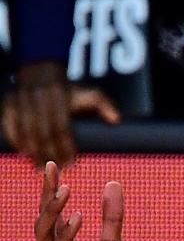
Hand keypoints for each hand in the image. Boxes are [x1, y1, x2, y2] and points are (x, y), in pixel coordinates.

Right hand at [3, 61, 120, 168]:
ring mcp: (21, 99)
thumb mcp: (88, 92)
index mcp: (58, 96)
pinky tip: (22, 152)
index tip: (70, 163)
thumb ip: (103, 105)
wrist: (41, 70)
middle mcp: (38, 97)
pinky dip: (15, 138)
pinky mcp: (9, 102)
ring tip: (39, 167)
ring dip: (32, 149)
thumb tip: (116, 120)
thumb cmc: (68, 90)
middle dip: (49, 152)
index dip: (65, 146)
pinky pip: (9, 122)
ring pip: (26, 128)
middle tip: (56, 170)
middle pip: (43, 130)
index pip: (61, 126)